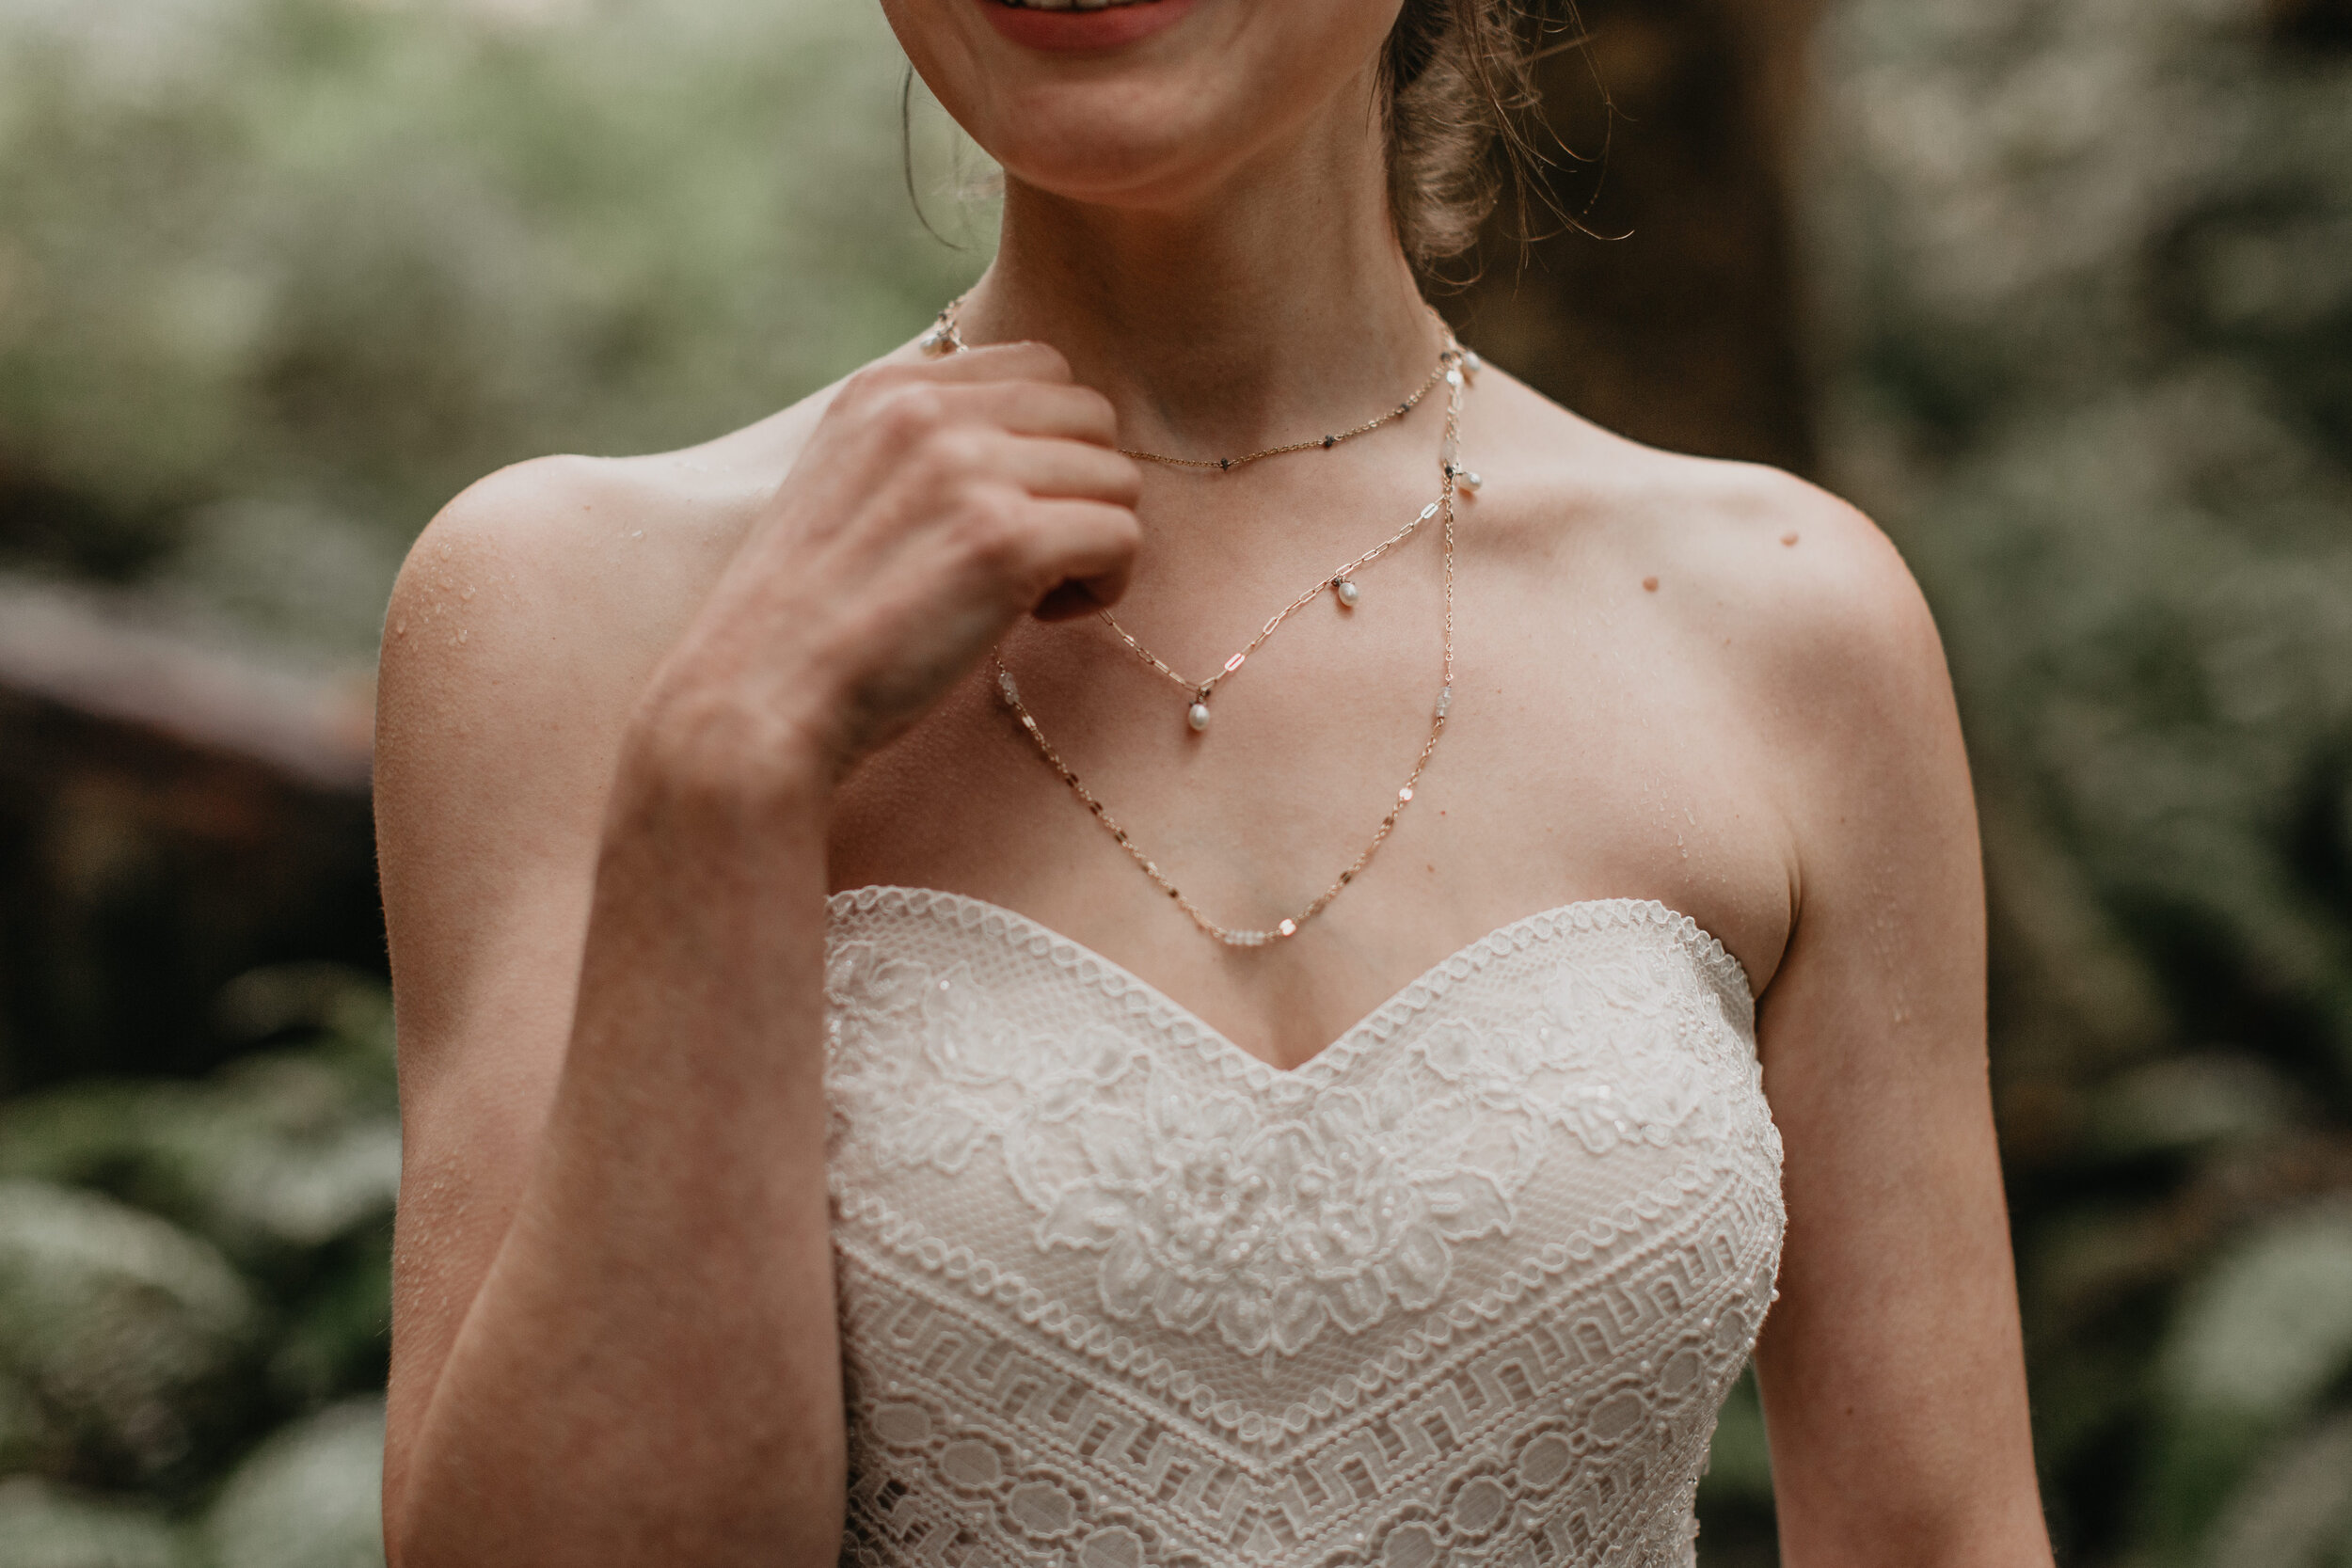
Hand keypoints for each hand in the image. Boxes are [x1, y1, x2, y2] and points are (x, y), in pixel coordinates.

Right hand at [628, 342, 1141, 804]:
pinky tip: (1039, 620)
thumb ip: (921, 447)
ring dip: (1094, 542)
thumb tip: (1031, 438)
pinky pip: (1122, 537)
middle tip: (1029, 558)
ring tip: (1029, 596)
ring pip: (1117, 477)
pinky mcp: (1005, 543)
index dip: (1048, 445)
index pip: (1041, 367)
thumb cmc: (806, 621)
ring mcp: (968, 471)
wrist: (754, 703)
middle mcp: (927, 411)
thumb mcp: (843, 486)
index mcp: (886, 389)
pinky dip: (1102, 587)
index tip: (1003, 510)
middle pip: (1091, 414)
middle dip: (1080, 488)